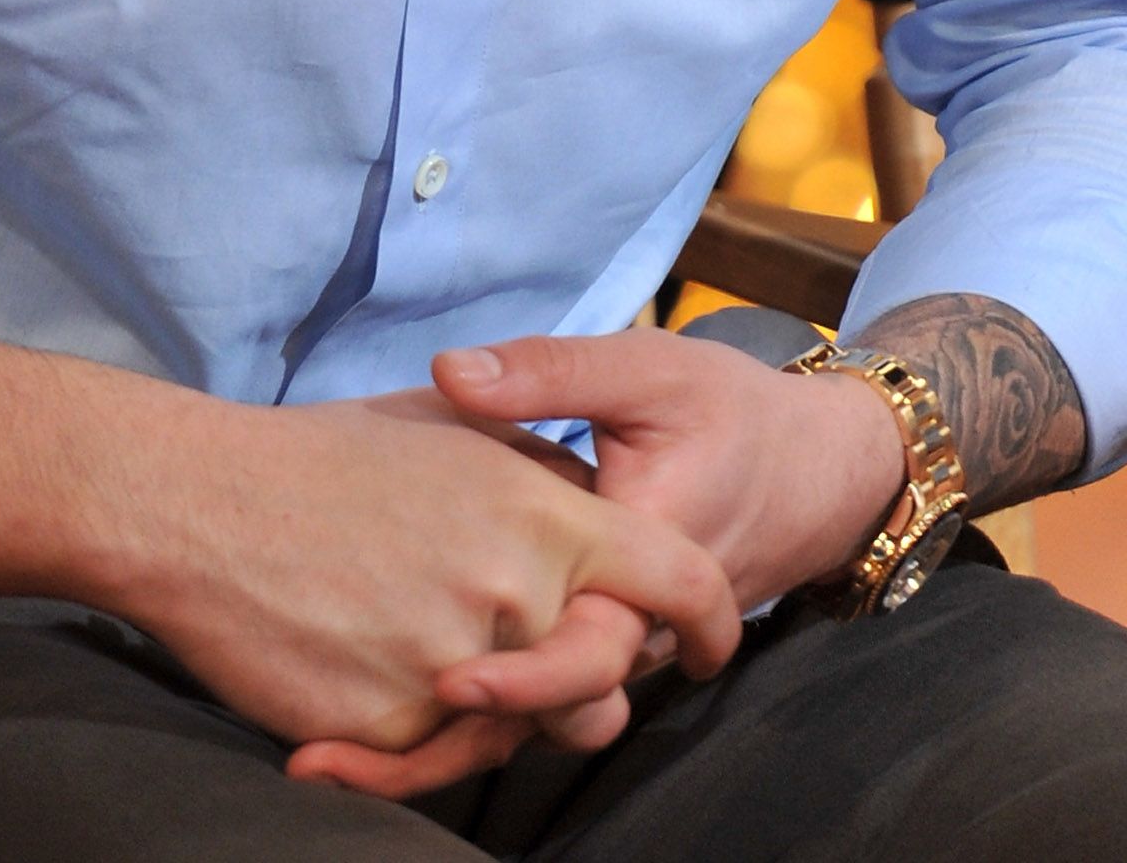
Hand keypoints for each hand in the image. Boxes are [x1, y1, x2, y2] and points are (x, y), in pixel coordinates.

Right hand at [115, 384, 738, 789]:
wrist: (201, 505)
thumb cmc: (323, 457)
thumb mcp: (449, 428)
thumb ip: (533, 462)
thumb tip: (586, 495)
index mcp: (541, 511)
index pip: (674, 576)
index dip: (710, 616)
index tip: (715, 643)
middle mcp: (513, 593)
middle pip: (602, 684)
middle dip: (582, 687)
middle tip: (533, 663)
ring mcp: (453, 668)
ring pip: (521, 732)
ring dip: (496, 709)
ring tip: (427, 650)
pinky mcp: (394, 730)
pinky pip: (435, 756)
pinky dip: (411, 726)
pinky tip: (357, 664)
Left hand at [286, 327, 902, 798]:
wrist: (809, 469)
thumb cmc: (725, 410)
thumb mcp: (646, 371)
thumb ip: (548, 373)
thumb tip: (451, 370)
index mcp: (648, 565)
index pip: (588, 650)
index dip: (521, 674)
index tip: (447, 677)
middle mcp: (632, 631)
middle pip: (538, 715)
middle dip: (438, 744)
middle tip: (330, 752)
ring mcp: (614, 650)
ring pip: (526, 726)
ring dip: (428, 748)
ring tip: (317, 755)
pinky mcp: (594, 648)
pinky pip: (529, 704)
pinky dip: (454, 721)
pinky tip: (359, 727)